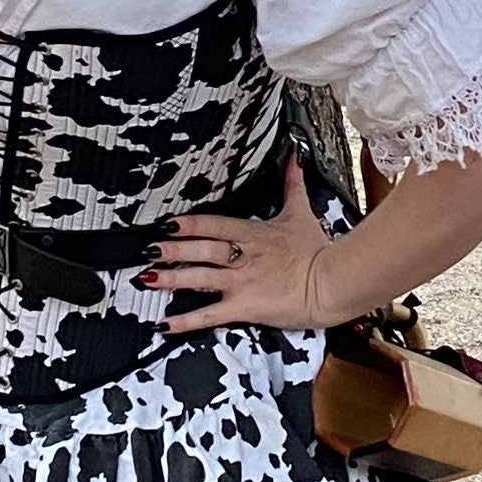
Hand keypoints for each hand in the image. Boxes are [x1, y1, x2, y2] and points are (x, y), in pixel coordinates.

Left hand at [143, 156, 337, 333]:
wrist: (333, 282)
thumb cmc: (317, 251)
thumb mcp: (301, 212)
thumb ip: (291, 184)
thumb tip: (292, 157)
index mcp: (253, 232)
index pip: (214, 224)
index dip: (189, 224)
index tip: (167, 224)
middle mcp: (243, 256)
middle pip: (201, 250)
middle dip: (173, 250)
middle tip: (148, 249)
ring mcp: (242, 282)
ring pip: (200, 278)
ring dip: (172, 279)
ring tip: (148, 279)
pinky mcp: (246, 307)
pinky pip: (210, 315)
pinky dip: (187, 321)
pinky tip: (166, 323)